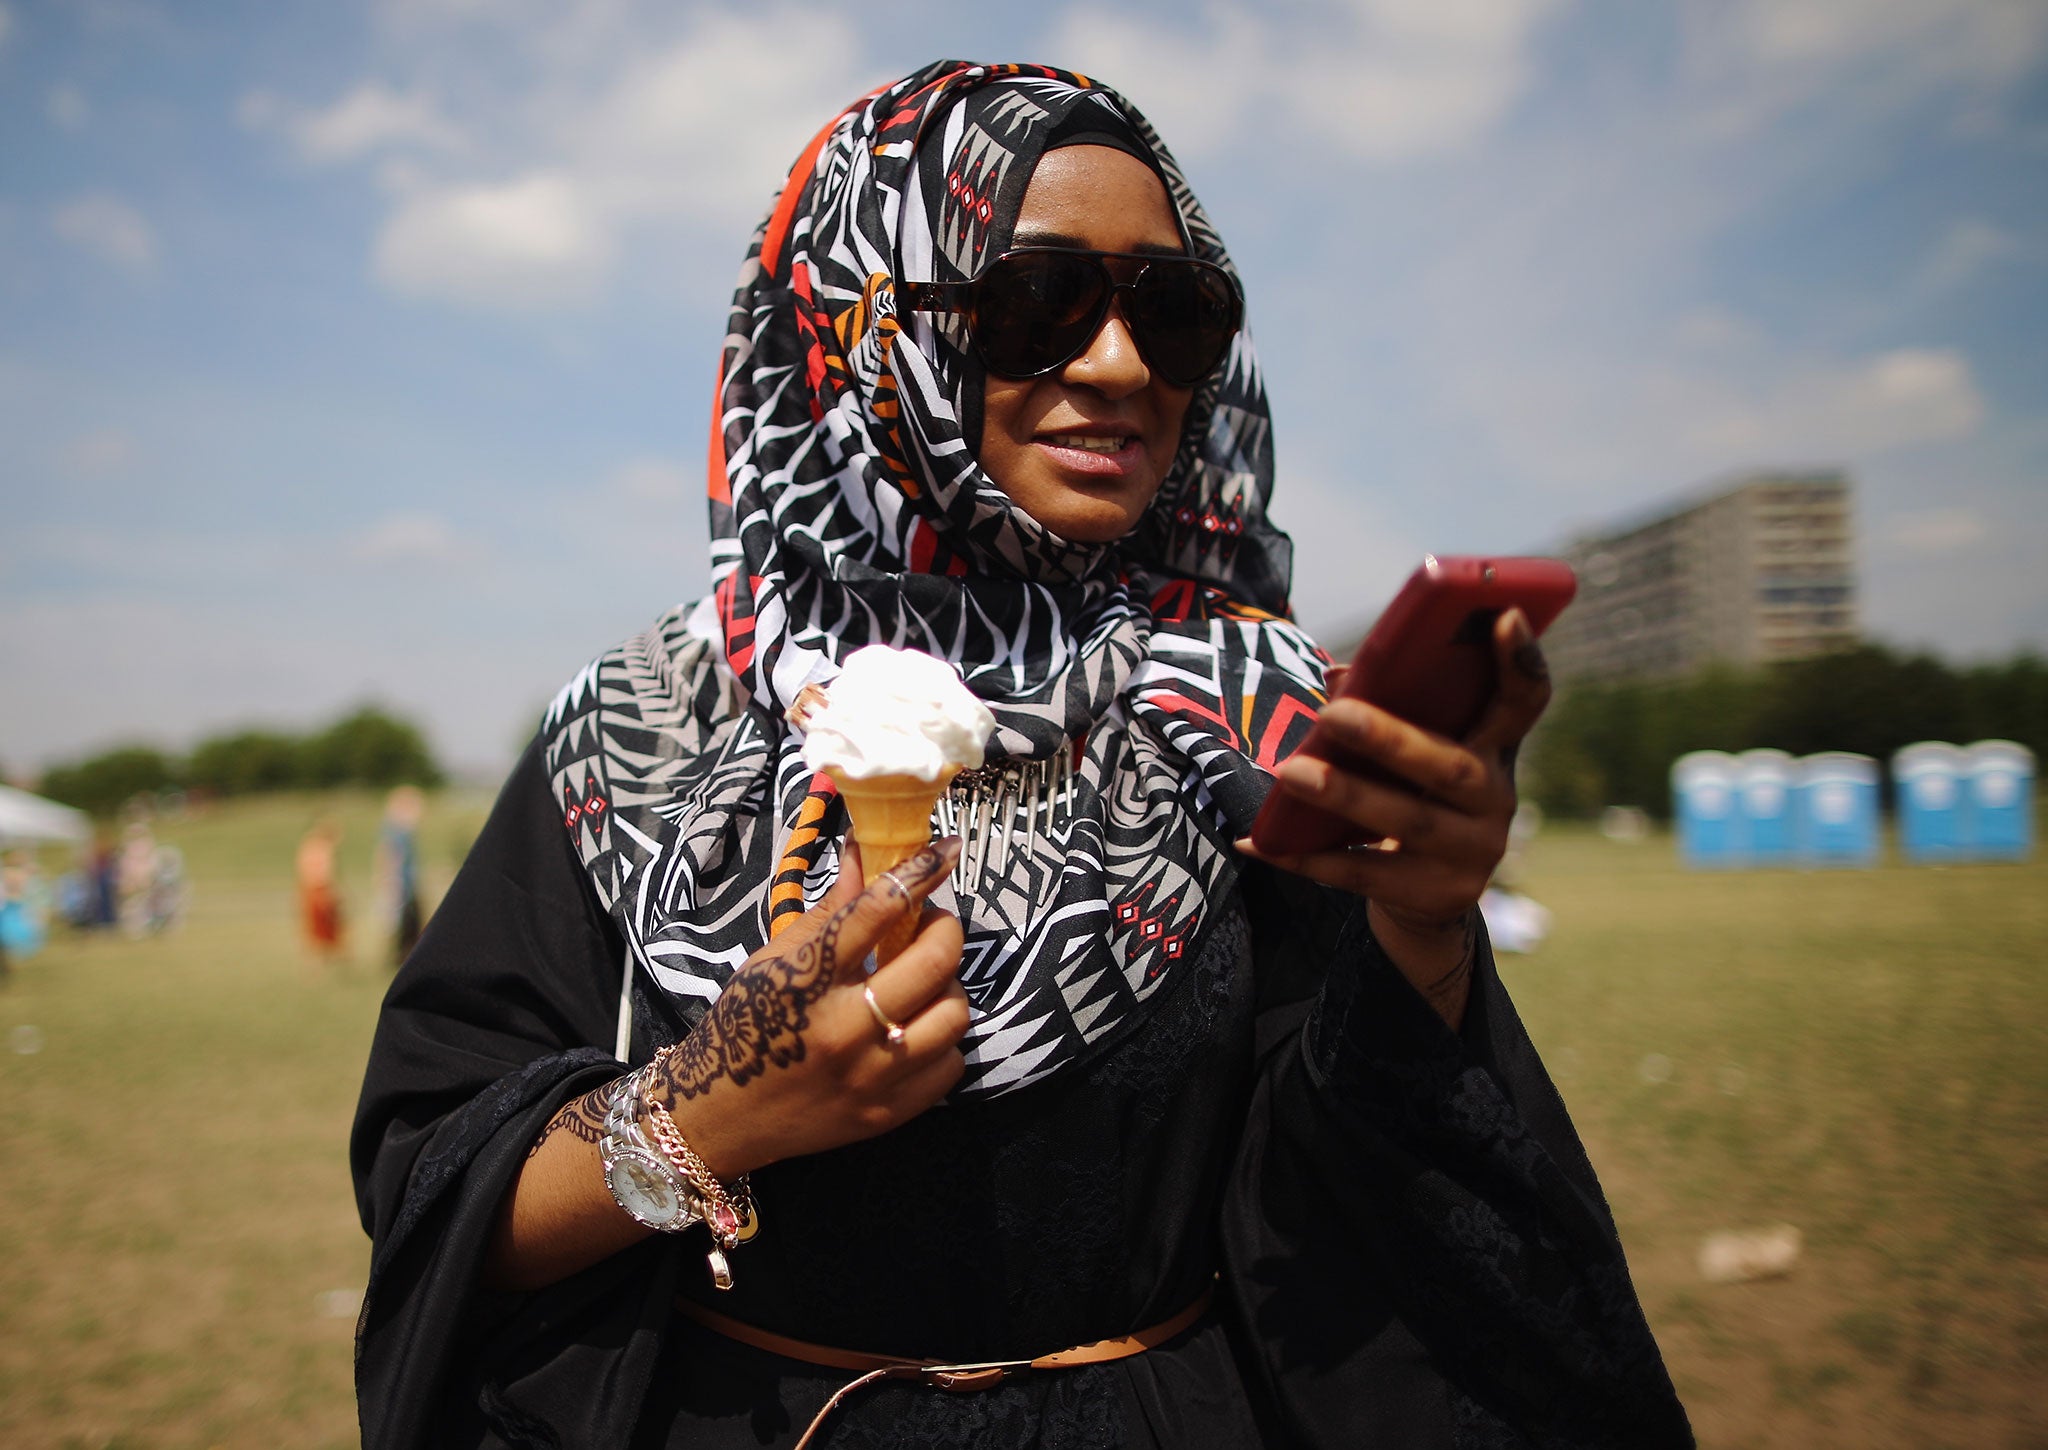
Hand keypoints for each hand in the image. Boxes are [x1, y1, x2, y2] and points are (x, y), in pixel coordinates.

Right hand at [651, 837, 970, 1178]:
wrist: (721, 1117)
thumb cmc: (745, 1025)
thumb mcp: (773, 961)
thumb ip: (829, 910)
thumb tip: (865, 850)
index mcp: (806, 981)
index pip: (876, 911)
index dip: (920, 871)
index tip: (946, 850)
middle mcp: (841, 1029)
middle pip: (932, 963)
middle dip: (945, 929)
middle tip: (931, 925)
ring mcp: (869, 1077)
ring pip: (952, 1014)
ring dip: (947, 986)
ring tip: (923, 982)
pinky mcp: (887, 1114)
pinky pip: (950, 1064)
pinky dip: (942, 1040)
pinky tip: (914, 1030)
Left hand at [1236, 610, 1550, 1018]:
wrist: (1428, 896)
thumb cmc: (1413, 795)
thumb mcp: (1413, 754)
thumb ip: (1387, 710)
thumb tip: (1341, 679)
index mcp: (1493, 747)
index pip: (1524, 699)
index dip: (1521, 659)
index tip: (1504, 615)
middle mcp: (1495, 797)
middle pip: (1448, 766)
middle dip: (1390, 739)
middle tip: (1332, 713)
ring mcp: (1472, 852)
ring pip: (1407, 822)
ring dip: (1345, 795)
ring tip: (1292, 772)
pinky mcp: (1437, 895)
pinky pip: (1364, 873)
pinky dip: (1307, 857)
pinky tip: (1261, 841)